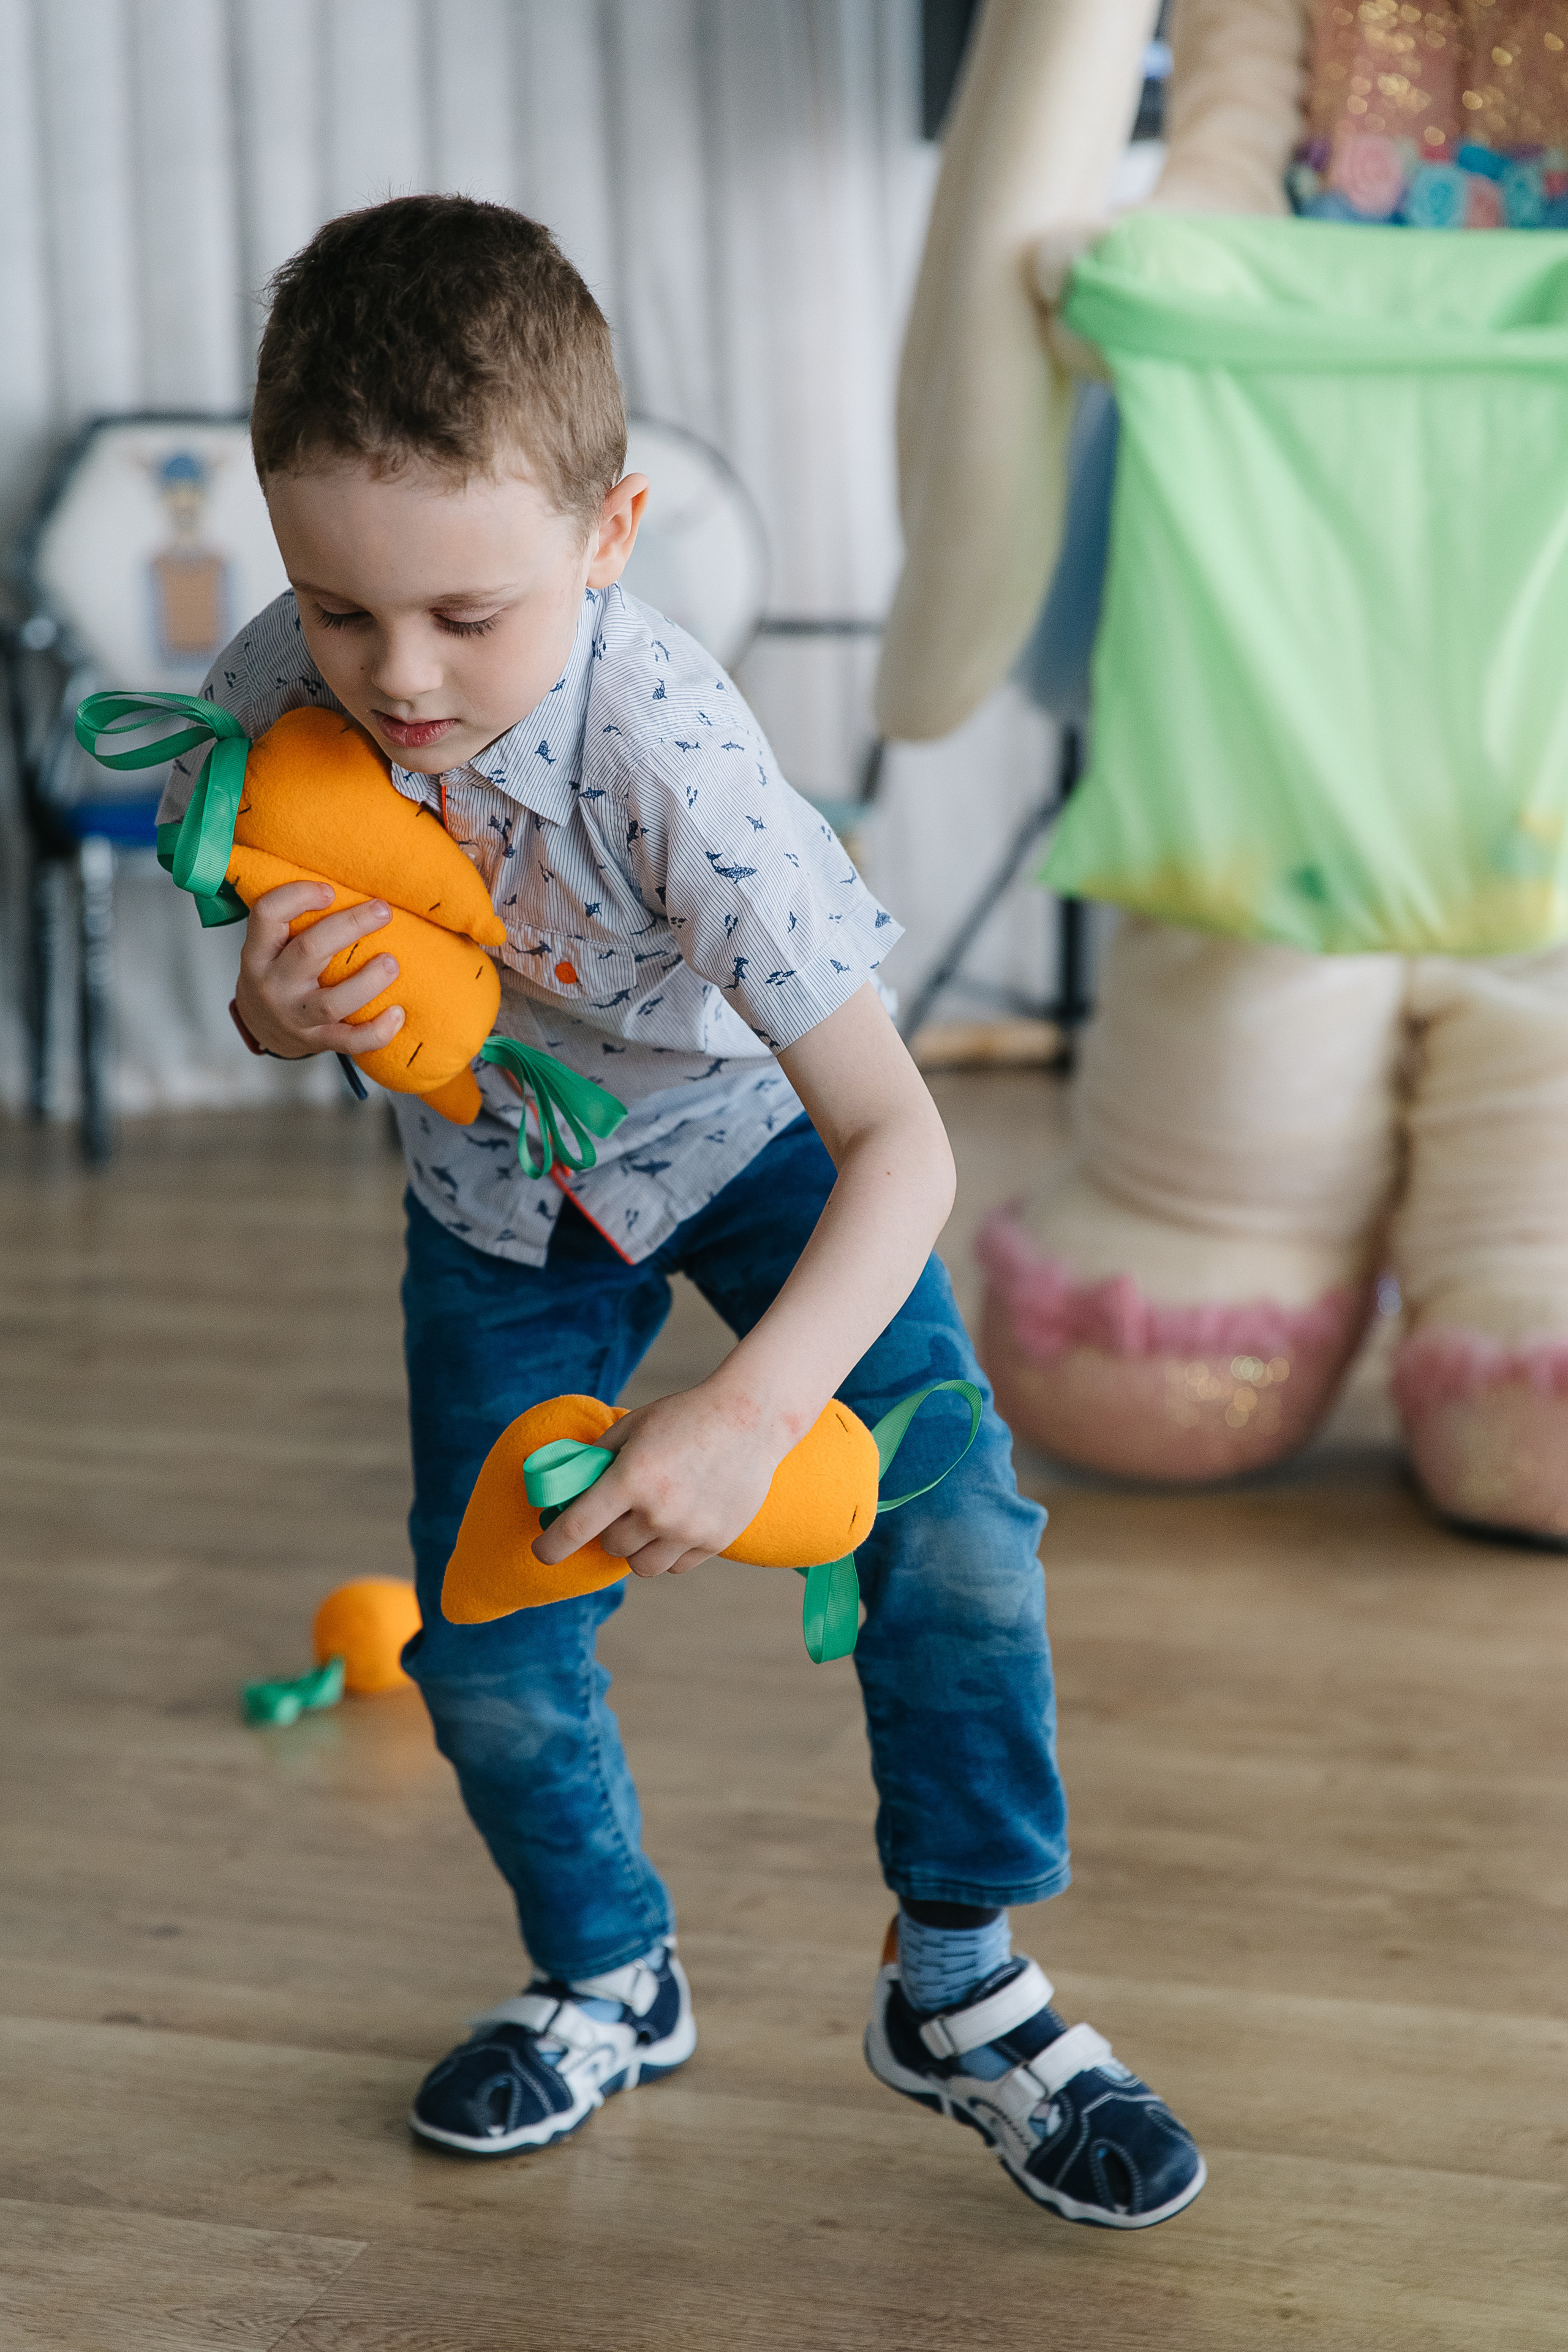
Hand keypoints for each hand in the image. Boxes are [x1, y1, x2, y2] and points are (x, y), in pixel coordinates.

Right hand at [234, 881, 405, 1058]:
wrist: (262, 1029)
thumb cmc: (277, 973)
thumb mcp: (268, 946)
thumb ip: (293, 919)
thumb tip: (345, 874)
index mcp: (258, 953)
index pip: (267, 914)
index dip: (298, 896)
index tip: (331, 890)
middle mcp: (272, 984)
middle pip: (309, 950)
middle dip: (350, 926)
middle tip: (383, 910)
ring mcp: (294, 1016)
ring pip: (331, 1002)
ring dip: (368, 981)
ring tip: (392, 963)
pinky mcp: (316, 1040)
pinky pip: (349, 1041)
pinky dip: (377, 1031)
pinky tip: (399, 1013)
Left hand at [530, 1380, 793, 1579]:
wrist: (750, 1418)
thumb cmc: (684, 1418)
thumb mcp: (632, 1426)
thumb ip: (597, 1458)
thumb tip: (565, 1487)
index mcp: (631, 1478)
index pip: (576, 1528)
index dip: (551, 1546)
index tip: (542, 1551)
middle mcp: (658, 1511)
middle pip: (610, 1546)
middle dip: (607, 1530)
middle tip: (620, 1508)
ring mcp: (690, 1530)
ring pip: (642, 1566)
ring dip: (636, 1548)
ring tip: (648, 1520)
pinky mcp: (715, 1541)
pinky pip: (675, 1566)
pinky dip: (668, 1552)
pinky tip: (677, 1523)